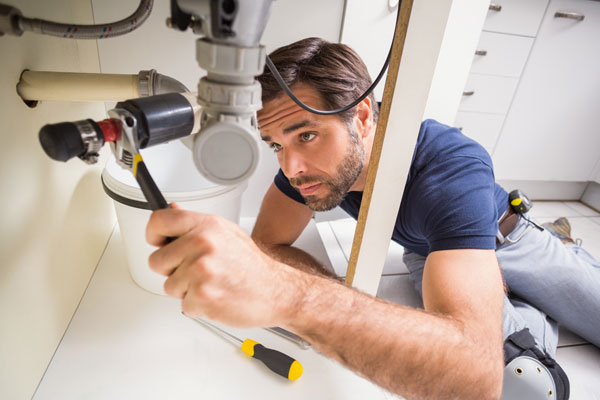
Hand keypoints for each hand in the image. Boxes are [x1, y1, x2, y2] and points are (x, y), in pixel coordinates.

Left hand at [146, 204, 304, 327]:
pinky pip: (183, 304)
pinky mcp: (202, 296)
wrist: (275, 290)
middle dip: (171, 270)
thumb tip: (170, 210)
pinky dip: (197, 304)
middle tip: (195, 271)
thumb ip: (195, 224)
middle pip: (156, 261)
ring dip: (186, 290)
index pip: (159, 220)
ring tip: (211, 283)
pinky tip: (216, 295)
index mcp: (205, 225)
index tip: (158, 242)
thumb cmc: (250, 265)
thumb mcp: (226, 233)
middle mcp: (201, 244)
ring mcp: (201, 270)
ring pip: (169, 286)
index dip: (153, 234)